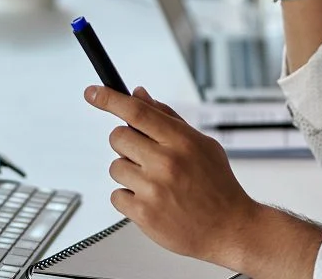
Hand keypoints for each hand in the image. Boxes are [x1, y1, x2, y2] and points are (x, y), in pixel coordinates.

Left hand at [84, 86, 260, 267]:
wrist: (229, 228)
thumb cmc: (217, 185)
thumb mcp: (202, 144)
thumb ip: (168, 118)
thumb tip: (139, 94)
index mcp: (181, 141)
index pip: (137, 111)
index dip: (109, 98)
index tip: (92, 93)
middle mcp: (166, 162)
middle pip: (118, 137)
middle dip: (126, 143)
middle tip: (143, 154)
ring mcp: (153, 189)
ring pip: (115, 167)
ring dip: (129, 172)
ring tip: (154, 183)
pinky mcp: (143, 214)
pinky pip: (116, 195)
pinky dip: (129, 197)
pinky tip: (151, 200)